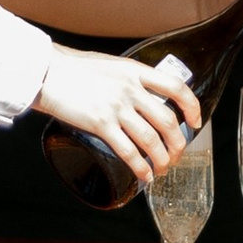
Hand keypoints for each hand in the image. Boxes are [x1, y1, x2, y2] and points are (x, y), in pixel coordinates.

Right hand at [36, 48, 200, 183]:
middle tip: (177, 154)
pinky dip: (140, 168)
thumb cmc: (75, 69)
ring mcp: (116, 107)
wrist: (47, 73)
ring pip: (151, 140)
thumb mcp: (112, 66)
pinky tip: (144, 176)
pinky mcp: (100, 124)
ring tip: (162, 169)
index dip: (191, 107)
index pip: (176, 87)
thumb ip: (130, 80)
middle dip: (178, 143)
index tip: (195, 121)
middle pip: (167, 120)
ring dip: (161, 160)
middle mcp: (131, 89)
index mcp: (136, 71)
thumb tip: (143, 98)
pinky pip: (128, 151)